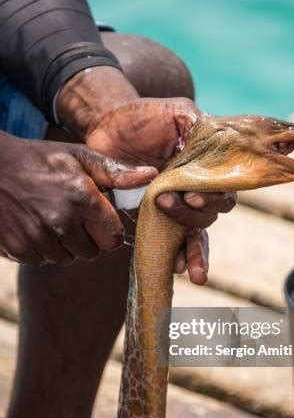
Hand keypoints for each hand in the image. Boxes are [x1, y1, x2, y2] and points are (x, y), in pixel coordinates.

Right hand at [0, 132, 156, 264]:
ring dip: (64, 246)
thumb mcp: (78, 156)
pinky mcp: (18, 249)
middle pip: (92, 253)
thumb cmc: (38, 159)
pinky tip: (34, 226)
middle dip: (89, 239)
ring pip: (67, 259)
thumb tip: (151, 175)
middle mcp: (62, 222)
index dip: (109, 232)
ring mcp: (38, 238)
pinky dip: (41, 249)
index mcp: (82, 198)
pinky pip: (42, 261)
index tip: (100, 221)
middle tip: (75, 219)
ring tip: (52, 220)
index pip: (113, 238)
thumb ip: (115, 171)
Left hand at [57, 67, 236, 282]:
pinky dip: (174, 257)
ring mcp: (175, 207)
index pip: (223, 190)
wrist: (106, 127)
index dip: (213, 198)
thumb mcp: (175, 112)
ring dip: (193, 253)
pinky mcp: (154, 219)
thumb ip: (197, 124)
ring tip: (188, 269)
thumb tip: (217, 140)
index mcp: (204, 169)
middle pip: (208, 215)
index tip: (191, 195)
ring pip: (194, 235)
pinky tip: (175, 269)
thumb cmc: (143, 118)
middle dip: (193, 217)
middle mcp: (194, 190)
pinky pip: (169, 242)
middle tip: (167, 204)